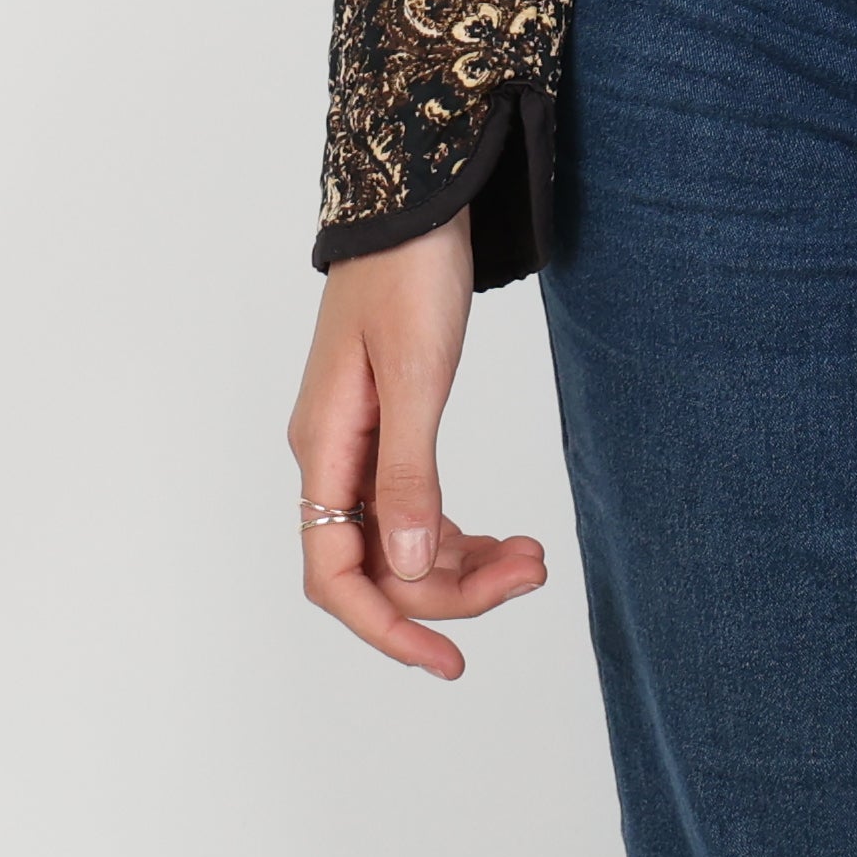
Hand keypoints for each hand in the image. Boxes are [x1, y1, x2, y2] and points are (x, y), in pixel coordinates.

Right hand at [286, 213, 550, 676]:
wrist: (417, 197)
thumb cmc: (411, 272)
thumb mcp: (417, 372)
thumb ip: (410, 472)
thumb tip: (406, 566)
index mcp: (323, 446)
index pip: (335, 574)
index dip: (387, 625)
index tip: (448, 659)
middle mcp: (331, 454)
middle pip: (377, 562)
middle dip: (449, 587)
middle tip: (530, 576)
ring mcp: (358, 442)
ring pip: (400, 539)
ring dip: (461, 562)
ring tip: (532, 561)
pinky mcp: (389, 424)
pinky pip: (413, 506)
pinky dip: (456, 530)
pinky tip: (503, 538)